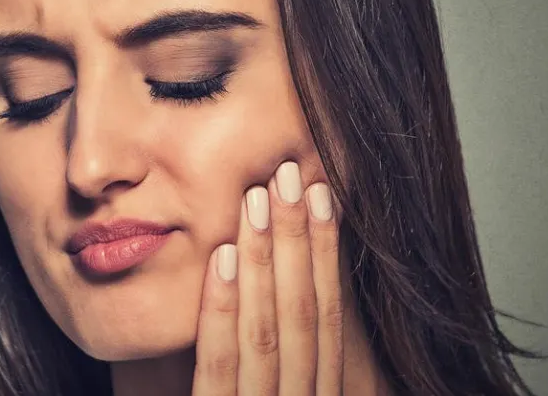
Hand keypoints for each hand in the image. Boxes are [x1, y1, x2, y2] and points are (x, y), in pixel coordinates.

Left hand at [191, 160, 343, 394]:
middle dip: (298, 238)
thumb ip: (273, 351)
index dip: (326, 250)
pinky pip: (221, 365)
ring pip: (267, 330)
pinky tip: (220, 258)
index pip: (327, 313)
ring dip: (263, 258)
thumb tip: (274, 270)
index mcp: (318, 393)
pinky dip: (223, 309)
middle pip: (304, 313)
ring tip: (255, 197)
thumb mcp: (266, 391)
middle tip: (289, 173)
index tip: (321, 192)